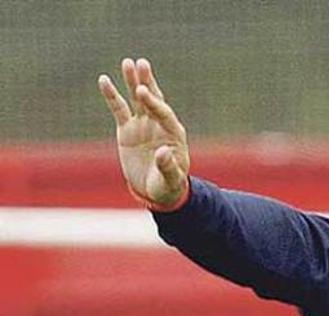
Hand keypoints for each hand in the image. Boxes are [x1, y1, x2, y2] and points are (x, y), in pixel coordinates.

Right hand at [98, 58, 190, 210]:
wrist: (156, 191)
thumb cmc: (168, 185)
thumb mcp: (170, 180)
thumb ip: (168, 167)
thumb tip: (163, 153)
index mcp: (173, 133)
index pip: (164, 113)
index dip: (153, 102)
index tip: (142, 91)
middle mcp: (159, 124)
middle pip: (153, 99)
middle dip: (147, 82)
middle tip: (141, 63)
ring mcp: (142, 125)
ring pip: (136, 99)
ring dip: (132, 81)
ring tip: (127, 62)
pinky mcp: (127, 129)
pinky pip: (118, 109)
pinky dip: (112, 95)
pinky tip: (104, 80)